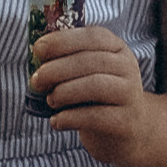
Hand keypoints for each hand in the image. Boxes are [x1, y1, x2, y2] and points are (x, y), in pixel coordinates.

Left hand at [31, 24, 151, 166]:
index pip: (92, 36)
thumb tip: (36, 53)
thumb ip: (68, 60)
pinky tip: (56, 121)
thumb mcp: (88, 72)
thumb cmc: (98, 96)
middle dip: (57, 69)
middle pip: (90, 61)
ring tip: (50, 100)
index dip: (62, 40)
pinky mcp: (126, 121)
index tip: (37, 49)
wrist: (129, 130)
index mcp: (117, 48)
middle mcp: (127, 67)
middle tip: (36, 80)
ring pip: (95, 85)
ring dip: (64, 91)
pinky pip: (95, 116)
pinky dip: (70, 118)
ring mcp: (130, 94)